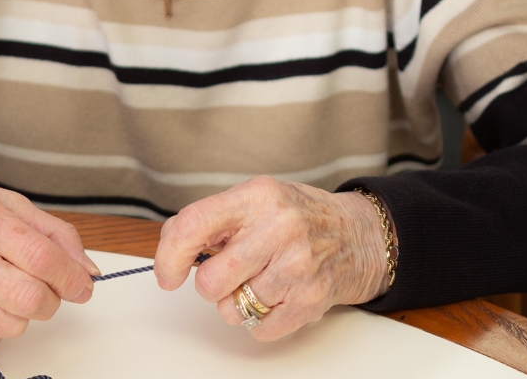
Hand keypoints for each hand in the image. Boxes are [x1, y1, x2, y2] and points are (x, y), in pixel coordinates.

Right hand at [0, 177, 98, 346]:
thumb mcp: (4, 201)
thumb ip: (52, 232)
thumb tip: (87, 270)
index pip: (39, 256)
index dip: (71, 276)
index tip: (83, 285)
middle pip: (28, 296)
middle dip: (53, 299)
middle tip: (51, 289)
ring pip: (11, 324)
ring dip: (28, 313)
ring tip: (16, 290)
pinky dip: (0, 322)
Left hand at [153, 176, 388, 340]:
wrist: (358, 234)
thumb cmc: (297, 216)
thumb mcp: (255, 198)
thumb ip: (213, 218)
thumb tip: (172, 245)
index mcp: (255, 197)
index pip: (193, 225)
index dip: (170, 255)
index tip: (168, 273)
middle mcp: (278, 228)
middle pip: (211, 280)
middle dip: (209, 284)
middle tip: (228, 272)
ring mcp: (297, 266)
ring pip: (232, 309)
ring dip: (236, 302)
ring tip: (259, 280)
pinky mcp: (311, 299)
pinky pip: (259, 328)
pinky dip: (260, 318)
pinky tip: (276, 294)